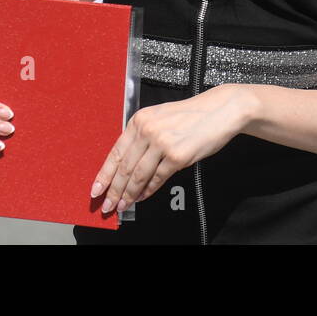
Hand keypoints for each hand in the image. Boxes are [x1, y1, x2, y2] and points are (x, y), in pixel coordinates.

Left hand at [90, 84, 253, 214]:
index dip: (104, 175)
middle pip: (125, 168)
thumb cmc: (193, 114)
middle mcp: (148, 130)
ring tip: (123, 205)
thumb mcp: (161, 118)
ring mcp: (162, 143)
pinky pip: (158, 178)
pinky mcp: (177, 156)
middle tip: (108, 204)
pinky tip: (143, 197)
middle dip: (114, 190)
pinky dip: (149, 190)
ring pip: (138, 176)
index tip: (96, 189)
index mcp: (140, 120)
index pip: (116, 153)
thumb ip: (143, 137)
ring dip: (129, 194)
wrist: (220, 110)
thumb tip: (128, 164)